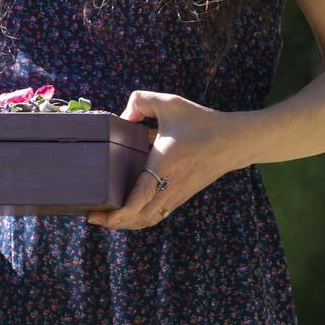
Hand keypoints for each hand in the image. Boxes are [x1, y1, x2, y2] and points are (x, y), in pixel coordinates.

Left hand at [85, 90, 241, 230]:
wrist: (234, 141)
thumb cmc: (201, 122)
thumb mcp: (170, 103)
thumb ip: (141, 101)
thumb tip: (123, 116)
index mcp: (163, 165)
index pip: (137, 200)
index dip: (115, 214)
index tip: (94, 214)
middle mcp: (170, 186)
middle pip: (138, 218)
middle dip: (113, 223)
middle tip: (91, 215)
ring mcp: (177, 195)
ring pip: (148, 220)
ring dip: (126, 223)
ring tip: (106, 217)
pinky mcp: (182, 197)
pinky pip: (157, 215)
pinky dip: (140, 218)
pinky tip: (128, 212)